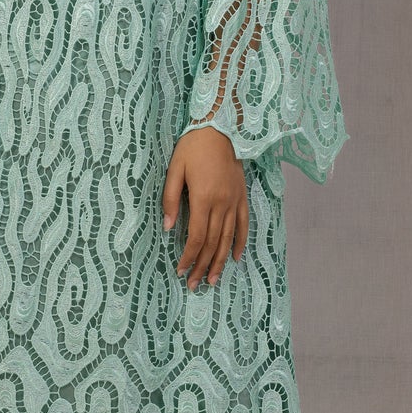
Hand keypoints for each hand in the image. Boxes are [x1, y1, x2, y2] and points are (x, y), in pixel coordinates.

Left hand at [163, 126, 248, 289]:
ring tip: (212, 279)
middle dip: (202, 266)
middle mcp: (222, 204)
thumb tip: (168, 228)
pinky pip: (243, 225)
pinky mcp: (242, 196)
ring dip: (220, 261)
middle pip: (212, 243)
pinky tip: (235, 258)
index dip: (189, 256)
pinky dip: (240, 243)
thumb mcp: (175, 169)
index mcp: (203, 199)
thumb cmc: (193, 147)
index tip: (180, 270)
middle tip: (194, 284)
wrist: (221, 128)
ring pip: (228, 239)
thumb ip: (171, 199)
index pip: (196, 237)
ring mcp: (234, 201)